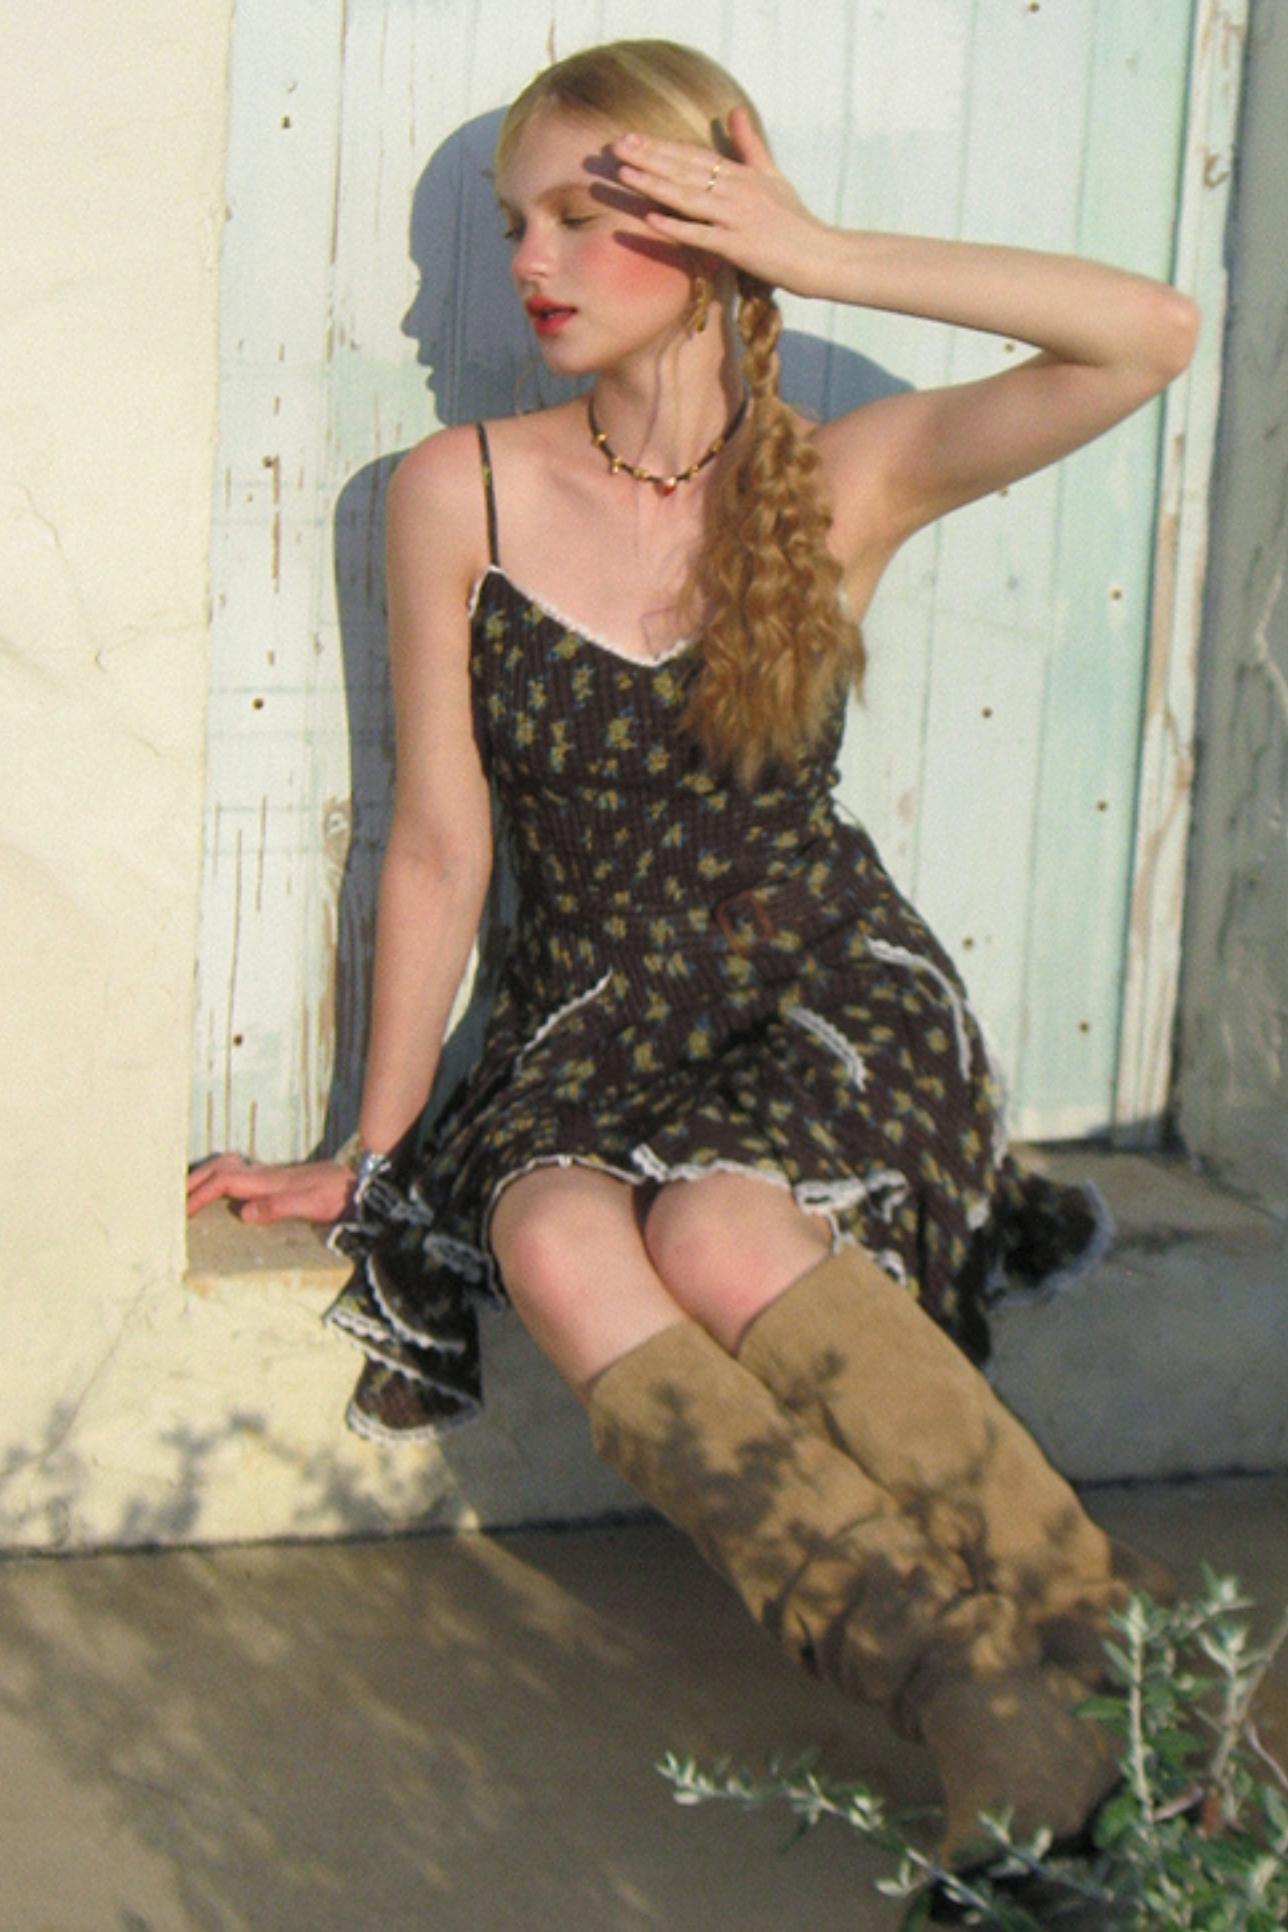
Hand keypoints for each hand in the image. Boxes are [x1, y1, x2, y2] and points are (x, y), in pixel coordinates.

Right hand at [185, 1152, 354, 1225]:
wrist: (364, 1182)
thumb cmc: (341, 1195)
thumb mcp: (314, 1204)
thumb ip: (280, 1206)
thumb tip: (241, 1212)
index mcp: (270, 1181)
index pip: (225, 1182)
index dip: (201, 1194)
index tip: (182, 1211)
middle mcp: (267, 1175)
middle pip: (221, 1167)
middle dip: (195, 1179)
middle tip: (173, 1198)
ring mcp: (274, 1176)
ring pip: (230, 1166)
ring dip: (207, 1175)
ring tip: (190, 1192)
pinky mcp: (281, 1181)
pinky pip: (241, 1174)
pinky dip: (222, 1179)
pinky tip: (223, 1193)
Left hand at [612, 106, 832, 296]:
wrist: (822, 256)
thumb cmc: (796, 221)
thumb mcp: (773, 176)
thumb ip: (750, 145)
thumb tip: (735, 110)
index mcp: (741, 174)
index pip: (693, 155)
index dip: (660, 146)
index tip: (631, 137)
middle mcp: (736, 191)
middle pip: (684, 170)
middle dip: (648, 158)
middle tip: (615, 147)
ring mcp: (737, 218)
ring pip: (688, 198)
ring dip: (654, 185)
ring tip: (624, 174)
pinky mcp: (740, 247)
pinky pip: (702, 235)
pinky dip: (677, 227)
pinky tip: (652, 219)